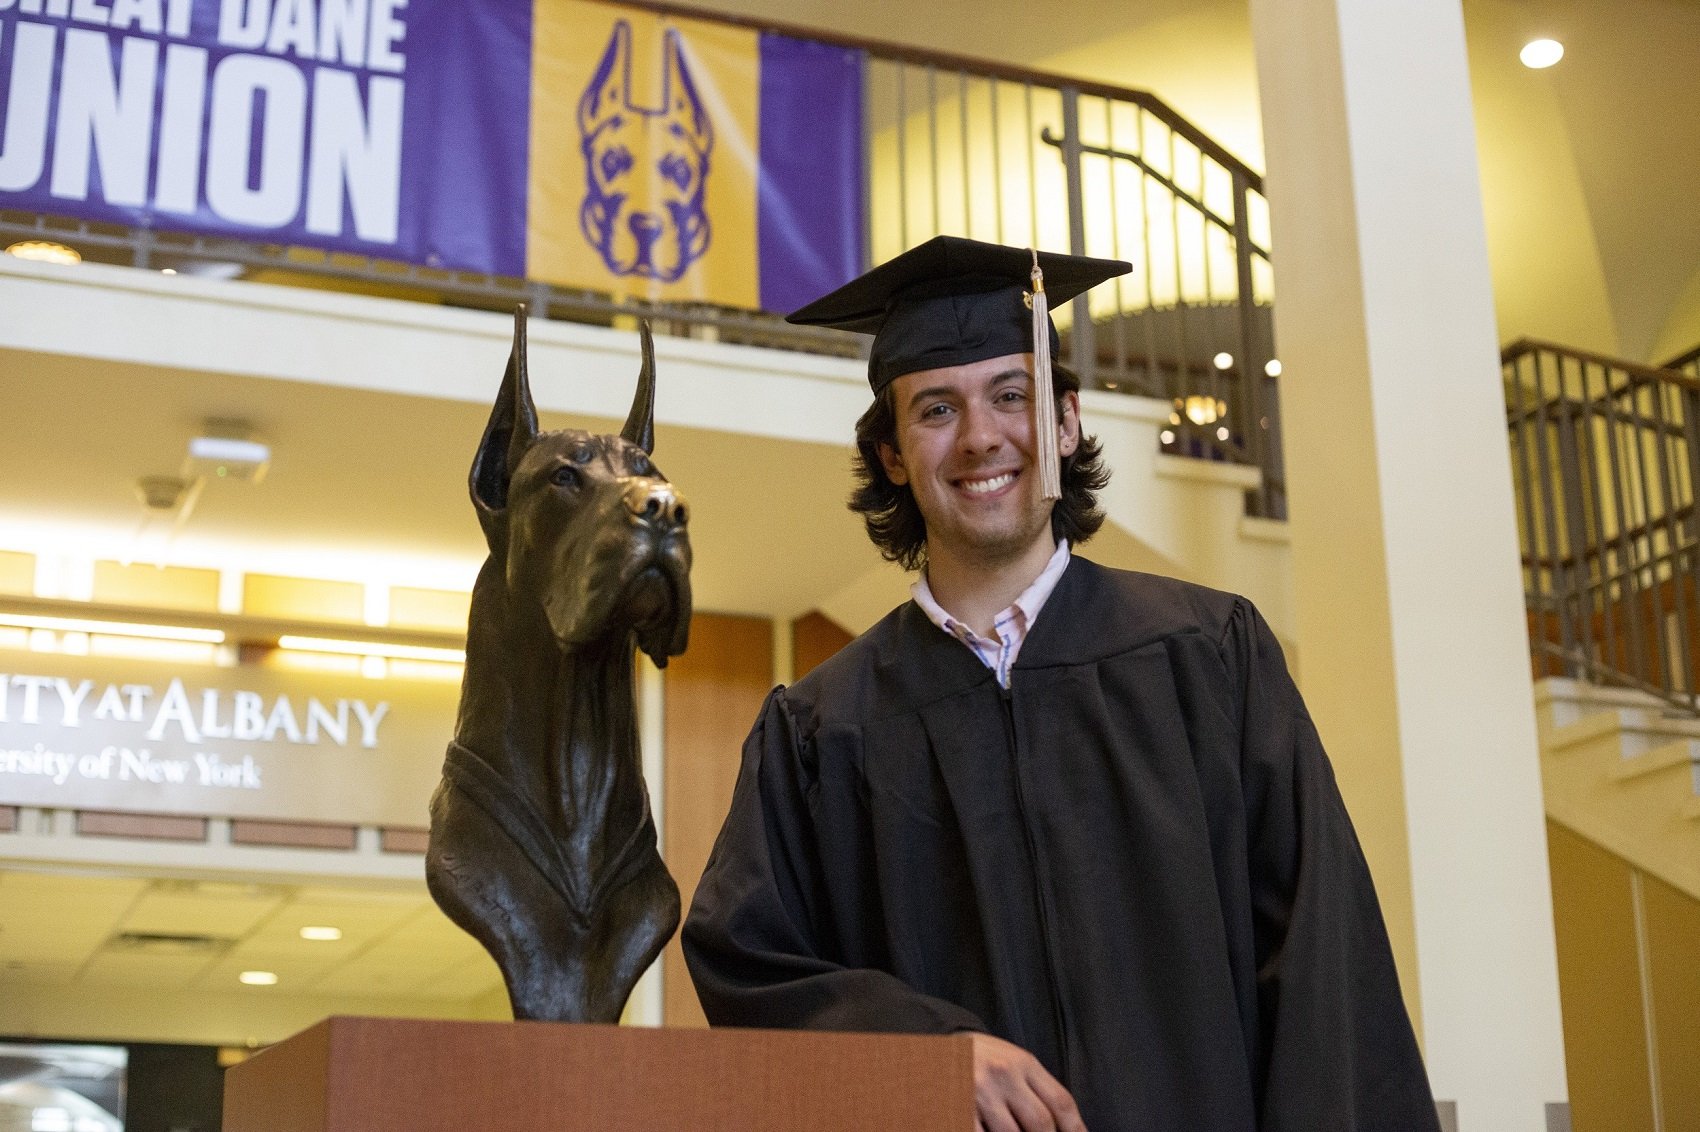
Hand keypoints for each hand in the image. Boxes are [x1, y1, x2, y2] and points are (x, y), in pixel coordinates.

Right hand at [968, 1032, 1086, 1131]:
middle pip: (1041, 1122)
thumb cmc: (982, 1058)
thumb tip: (1063, 1127)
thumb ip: (1036, 1089)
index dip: (1076, 1130)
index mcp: (1022, 1062)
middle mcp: (1003, 1075)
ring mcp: (979, 1092)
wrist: (937, 1044)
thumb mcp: (1013, 1061)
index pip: (1060, 1102)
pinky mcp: (958, 1107)